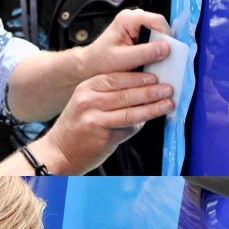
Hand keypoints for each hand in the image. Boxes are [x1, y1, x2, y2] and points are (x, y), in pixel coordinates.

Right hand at [37, 69, 173, 173]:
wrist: (59, 152)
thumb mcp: (87, 102)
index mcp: (86, 88)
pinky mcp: (103, 136)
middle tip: (168, 88)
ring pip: (131, 111)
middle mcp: (88, 101)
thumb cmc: (78, 127)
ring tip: (168, 103)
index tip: (155, 76)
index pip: (116, 77)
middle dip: (151, 91)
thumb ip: (109, 94)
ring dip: (153, 107)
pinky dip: (142, 123)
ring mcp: (95, 119)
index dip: (138, 77)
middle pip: (126, 93)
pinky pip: (128, 128)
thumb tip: (144, 88)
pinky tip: (153, 118)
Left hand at [75, 9, 171, 79]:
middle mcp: (135, 19)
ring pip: (160, 36)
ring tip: (156, 63)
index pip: (157, 20)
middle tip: (162, 61)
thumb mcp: (121, 59)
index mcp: (128, 19)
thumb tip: (166, 48)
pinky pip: (156, 42)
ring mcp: (139, 27)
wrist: (91, 66)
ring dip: (160, 50)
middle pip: (161, 27)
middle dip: (164, 44)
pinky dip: (157, 53)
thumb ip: (144, 53)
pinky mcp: (141, 36)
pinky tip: (152, 62)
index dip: (166, 36)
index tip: (168, 53)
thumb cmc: (100, 61)